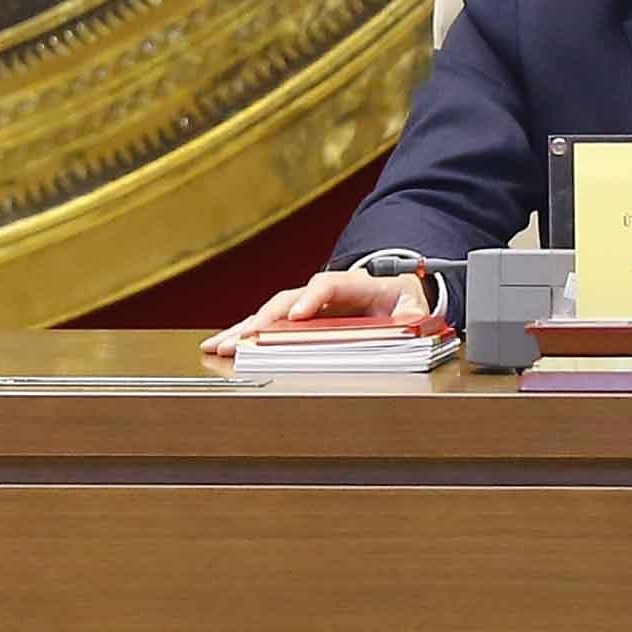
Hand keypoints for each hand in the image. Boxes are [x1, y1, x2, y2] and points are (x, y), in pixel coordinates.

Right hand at [202, 263, 420, 361]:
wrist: (394, 291)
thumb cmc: (400, 301)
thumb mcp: (414, 309)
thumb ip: (410, 319)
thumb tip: (405, 329)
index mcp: (352, 285)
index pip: (327, 286)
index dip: (310, 299)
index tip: (297, 315)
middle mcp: (320, 293)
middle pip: (285, 302)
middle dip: (260, 321)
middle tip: (239, 340)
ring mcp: (305, 305)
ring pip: (269, 314)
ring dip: (242, 331)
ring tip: (217, 346)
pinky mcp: (298, 319)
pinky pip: (269, 326)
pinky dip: (246, 336)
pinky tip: (222, 346)